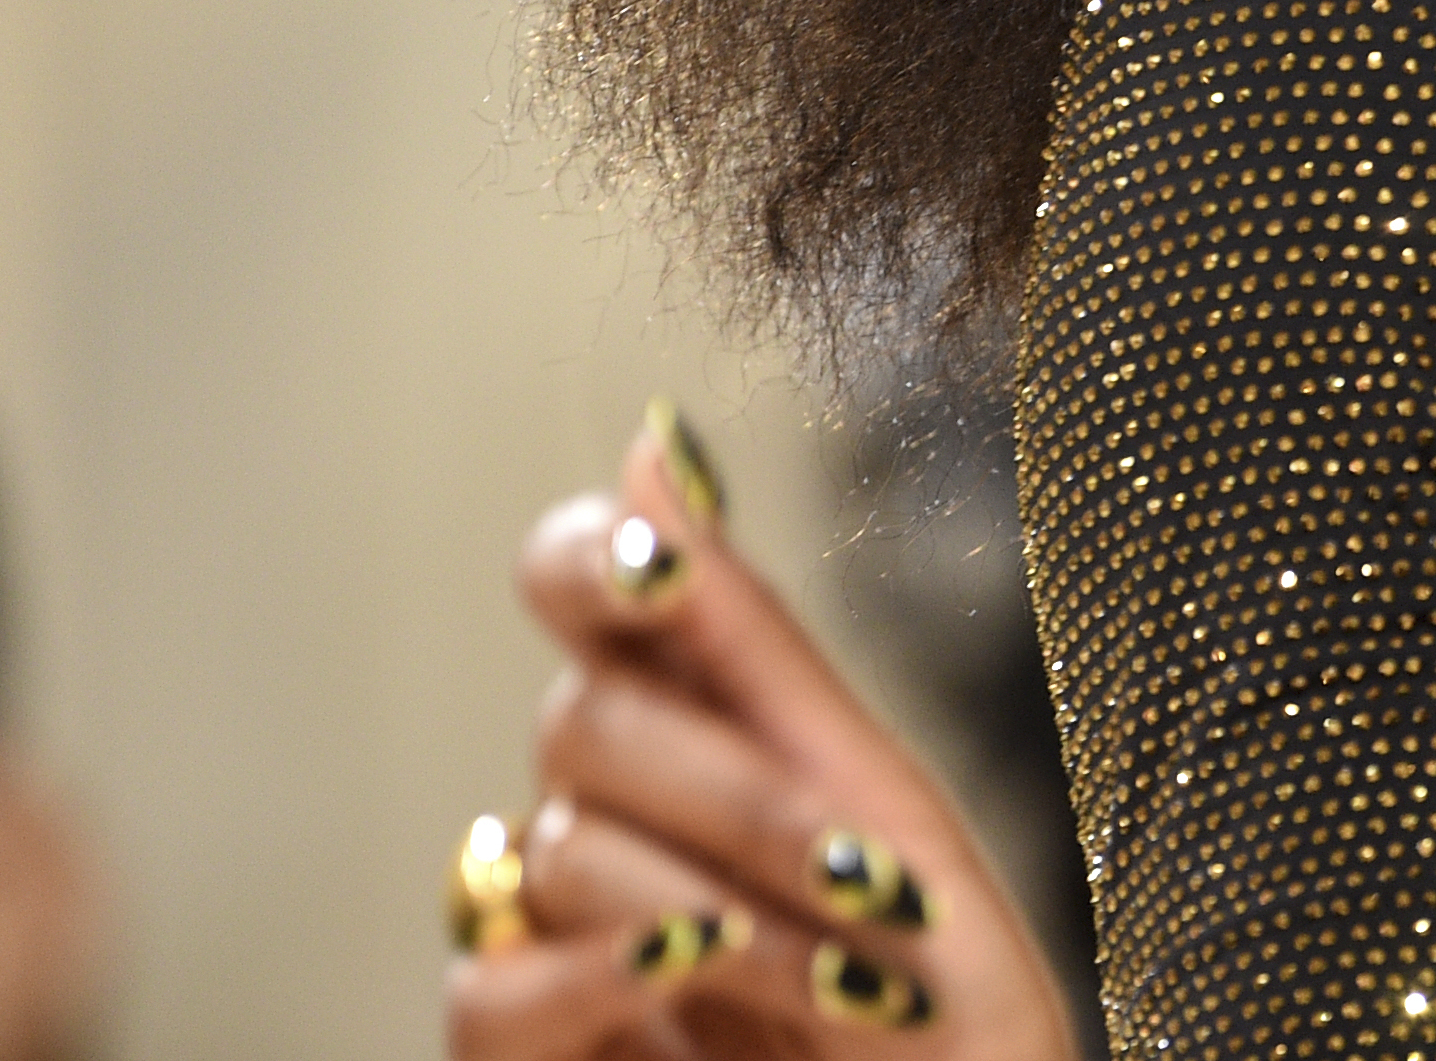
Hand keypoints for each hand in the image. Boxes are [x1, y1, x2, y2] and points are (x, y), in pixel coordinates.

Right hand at [443, 410, 1079, 1060]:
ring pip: (554, 851)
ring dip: (721, 909)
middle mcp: (618, 819)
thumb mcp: (884, 804)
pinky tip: (696, 974)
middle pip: (581, 721)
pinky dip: (603, 975)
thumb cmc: (945, 1001)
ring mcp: (562, 941)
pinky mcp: (525, 1055)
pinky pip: (489, 984)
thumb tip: (651, 436)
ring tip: (847, 983)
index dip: (591, 561)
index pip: (586, 591)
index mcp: (708, 728)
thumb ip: (748, 644)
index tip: (655, 568)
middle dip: (741, 801)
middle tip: (870, 884)